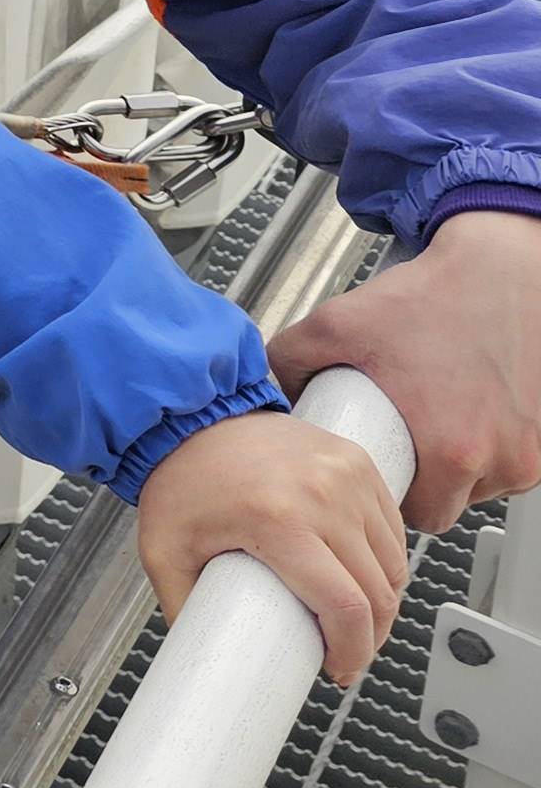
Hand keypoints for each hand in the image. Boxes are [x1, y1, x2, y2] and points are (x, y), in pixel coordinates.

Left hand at [133, 409, 407, 683]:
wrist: (189, 415)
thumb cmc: (179, 479)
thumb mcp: (163, 551)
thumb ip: (183, 611)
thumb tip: (203, 661)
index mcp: (278, 520)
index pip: (346, 607)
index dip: (352, 652)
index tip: (338, 670)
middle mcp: (323, 494)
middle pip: (378, 593)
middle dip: (368, 637)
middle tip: (343, 651)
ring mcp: (347, 474)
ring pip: (393, 564)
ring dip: (381, 601)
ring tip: (350, 617)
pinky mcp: (359, 462)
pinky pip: (392, 528)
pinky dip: (384, 560)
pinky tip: (360, 575)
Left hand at [272, 206, 540, 526]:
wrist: (501, 270)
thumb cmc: (436, 297)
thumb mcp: (338, 323)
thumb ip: (289, 358)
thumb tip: (272, 390)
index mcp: (452, 449)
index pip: (421, 517)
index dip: (395, 500)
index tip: (381, 474)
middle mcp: (501, 458)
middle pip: (453, 502)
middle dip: (424, 481)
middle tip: (400, 440)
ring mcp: (531, 449)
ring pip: (485, 484)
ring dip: (460, 464)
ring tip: (433, 419)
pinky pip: (512, 461)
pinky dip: (489, 446)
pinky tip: (465, 412)